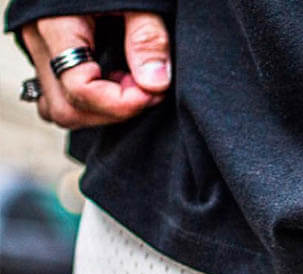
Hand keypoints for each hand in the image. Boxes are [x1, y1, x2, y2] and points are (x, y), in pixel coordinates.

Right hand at [21, 12, 170, 128]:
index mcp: (54, 22)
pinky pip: (59, 96)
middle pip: (67, 108)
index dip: (120, 102)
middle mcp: (37, 39)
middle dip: (113, 111)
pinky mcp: (48, 54)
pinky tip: (118, 82)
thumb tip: (155, 83)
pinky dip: (90, 103)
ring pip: (60, 109)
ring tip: (132, 84)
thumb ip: (147, 36)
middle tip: (147, 90)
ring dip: (100, 111)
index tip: (152, 92)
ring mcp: (38, 49)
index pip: (79, 87)